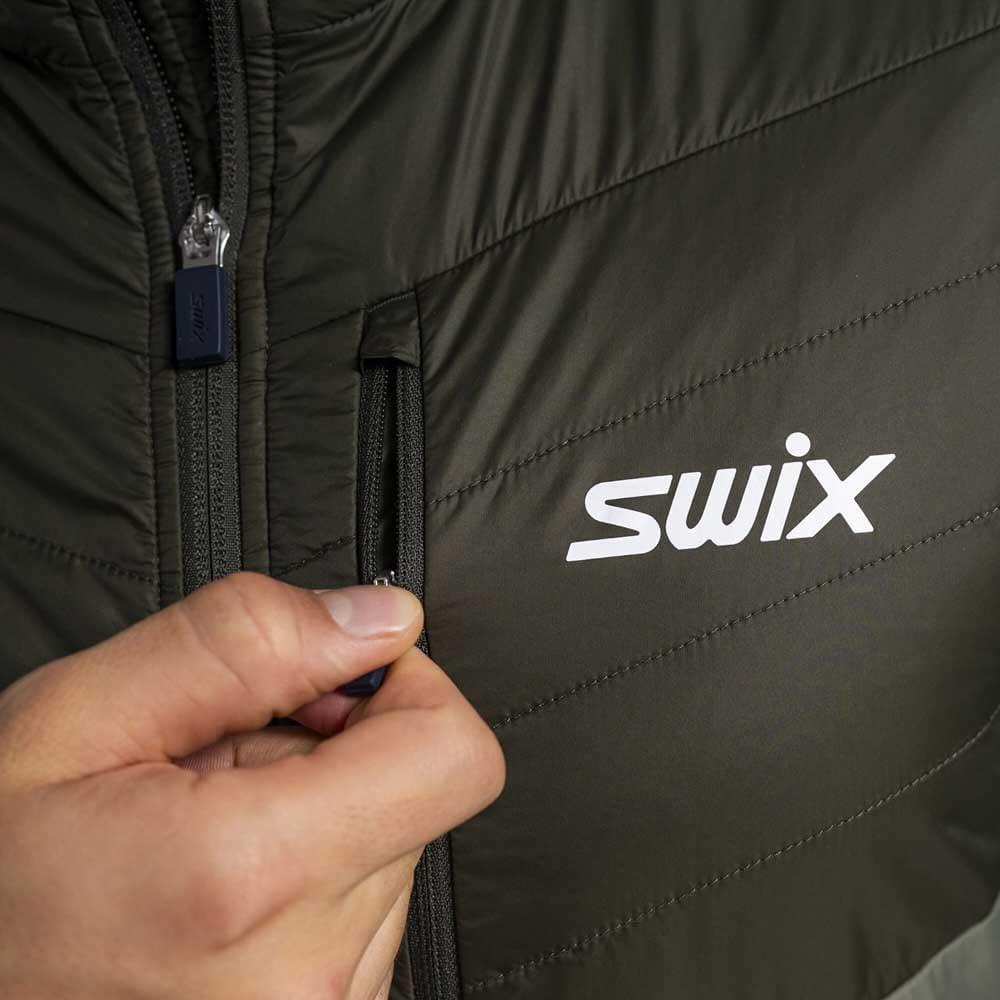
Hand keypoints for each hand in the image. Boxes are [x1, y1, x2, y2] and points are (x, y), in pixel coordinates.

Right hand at [0, 573, 504, 998]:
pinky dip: (305, 874)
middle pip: (418, 793)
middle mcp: (308, 974)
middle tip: (223, 765)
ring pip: (391, 847)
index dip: (406, 686)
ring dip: (315, 814)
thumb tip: (375, 617)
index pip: (452, 755)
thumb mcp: (83, 719)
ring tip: (206, 834)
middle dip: (334, 749)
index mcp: (251, 879)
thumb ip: (243, 644)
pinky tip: (220, 884)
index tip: (337, 677)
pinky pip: (360, 911)